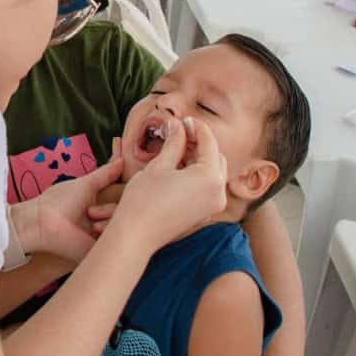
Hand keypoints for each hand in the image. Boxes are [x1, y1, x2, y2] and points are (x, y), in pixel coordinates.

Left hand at [13, 157, 125, 262]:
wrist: (43, 222)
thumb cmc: (60, 201)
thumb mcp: (87, 183)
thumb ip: (106, 174)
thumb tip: (122, 160)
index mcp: (100, 205)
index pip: (123, 199)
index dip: (124, 194)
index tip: (120, 191)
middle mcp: (104, 221)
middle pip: (126, 212)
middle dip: (112, 208)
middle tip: (89, 212)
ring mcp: (103, 236)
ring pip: (123, 224)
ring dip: (107, 218)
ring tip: (89, 221)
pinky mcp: (100, 249)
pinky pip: (117, 240)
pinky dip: (109, 230)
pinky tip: (94, 228)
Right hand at [109, 117, 226, 253]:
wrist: (136, 235)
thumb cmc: (144, 200)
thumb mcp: (159, 165)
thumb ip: (174, 142)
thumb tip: (177, 125)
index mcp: (210, 177)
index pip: (209, 143)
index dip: (196, 127)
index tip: (183, 119)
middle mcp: (218, 192)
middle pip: (215, 157)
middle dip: (200, 142)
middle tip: (179, 132)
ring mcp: (213, 205)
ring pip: (212, 172)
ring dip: (198, 157)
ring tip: (176, 148)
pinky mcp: (204, 213)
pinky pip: (207, 186)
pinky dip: (197, 173)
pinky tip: (178, 166)